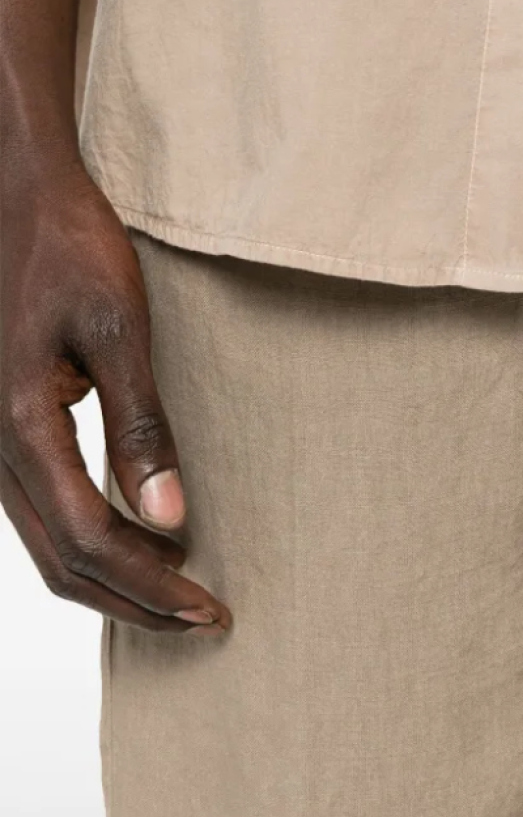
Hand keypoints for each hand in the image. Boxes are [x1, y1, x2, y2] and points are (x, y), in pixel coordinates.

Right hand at [0, 162, 231, 634]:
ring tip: (181, 593)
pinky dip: (89, 542)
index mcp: (20, 424)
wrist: (16, 194)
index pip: (91, 538)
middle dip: (136, 601)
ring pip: (47, 544)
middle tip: (206, 622)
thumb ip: (140, 424)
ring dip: (113, 578)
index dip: (151, 584)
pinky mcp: (8, 426)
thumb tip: (171, 515)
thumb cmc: (70, 247)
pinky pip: (42, 510)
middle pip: (63, 560)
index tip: (209, 607)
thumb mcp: (119, 327)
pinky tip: (139, 540)